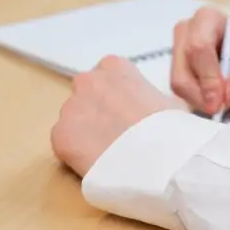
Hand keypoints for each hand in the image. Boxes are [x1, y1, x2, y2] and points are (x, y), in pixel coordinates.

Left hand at [51, 55, 184, 177]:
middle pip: (86, 95)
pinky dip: (75, 153)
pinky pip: (64, 143)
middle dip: (96, 111)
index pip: (106, 75)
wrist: (157, 158)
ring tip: (107, 152)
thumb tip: (148, 106)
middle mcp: (87, 81)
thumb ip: (147, 95)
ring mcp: (70, 108)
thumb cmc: (169, 127)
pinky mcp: (59, 136)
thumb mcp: (167, 99)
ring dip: (85, 132)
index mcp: (114, 66)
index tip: (125, 112)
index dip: (116, 96)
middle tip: (114, 132)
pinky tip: (96, 162)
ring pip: (73, 120)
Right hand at [171, 8, 229, 115]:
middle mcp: (187, 30)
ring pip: (179, 84)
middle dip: (202, 95)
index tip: (222, 101)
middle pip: (182, 72)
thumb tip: (229, 94)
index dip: (208, 78)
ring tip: (224, 100)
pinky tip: (216, 97)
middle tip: (223, 107)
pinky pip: (181, 90)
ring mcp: (179, 48)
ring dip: (200, 100)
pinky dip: (197, 100)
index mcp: (208, 18)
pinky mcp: (178, 66)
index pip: (198, 48)